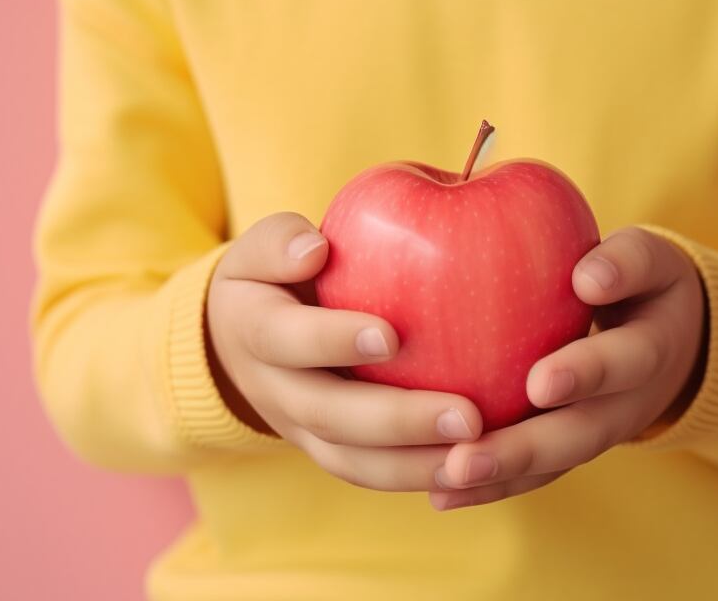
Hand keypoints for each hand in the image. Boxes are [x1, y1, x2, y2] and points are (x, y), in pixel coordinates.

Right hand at [206, 212, 484, 490]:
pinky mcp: (329, 451)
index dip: (332, 340)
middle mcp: (272, 389)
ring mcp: (300, 430)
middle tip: (466, 416)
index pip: (284, 338)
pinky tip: (469, 467)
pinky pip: (370, 473)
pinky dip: (417, 475)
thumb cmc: (273, 276)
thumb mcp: (261, 248)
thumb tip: (315, 250)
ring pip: (351, 460)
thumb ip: (280, 242)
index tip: (391, 335)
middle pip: (328, 414)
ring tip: (475, 450)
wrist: (242, 340)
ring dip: (414, 464)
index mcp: (252, 330)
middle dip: (397, 420)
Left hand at [428, 227, 705, 509]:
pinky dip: (490, 487)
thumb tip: (586, 278)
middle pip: (580, 434)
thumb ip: (626, 262)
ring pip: (553, 465)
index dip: (586, 372)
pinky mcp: (568, 450)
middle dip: (524, 450)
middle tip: (468, 459)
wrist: (671, 338)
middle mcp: (627, 405)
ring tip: (447, 480)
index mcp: (651, 351)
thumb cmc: (643, 284)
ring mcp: (598, 434)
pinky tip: (440, 494)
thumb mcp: (649, 260)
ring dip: (501, 477)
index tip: (540, 383)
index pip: (625, 361)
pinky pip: (532, 474)